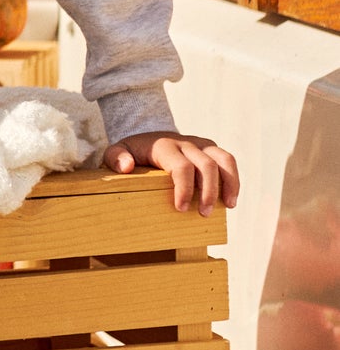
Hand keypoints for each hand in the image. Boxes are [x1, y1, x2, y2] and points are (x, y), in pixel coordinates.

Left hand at [102, 131, 238, 216]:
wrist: (147, 135)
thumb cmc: (132, 151)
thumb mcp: (116, 151)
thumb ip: (115, 157)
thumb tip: (126, 167)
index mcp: (164, 146)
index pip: (180, 166)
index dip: (184, 188)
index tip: (181, 208)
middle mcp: (186, 143)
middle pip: (205, 165)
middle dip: (208, 191)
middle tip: (204, 214)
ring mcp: (200, 144)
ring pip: (223, 159)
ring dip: (229, 183)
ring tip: (228, 206)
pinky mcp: (210, 148)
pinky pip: (228, 161)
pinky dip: (234, 179)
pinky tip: (232, 199)